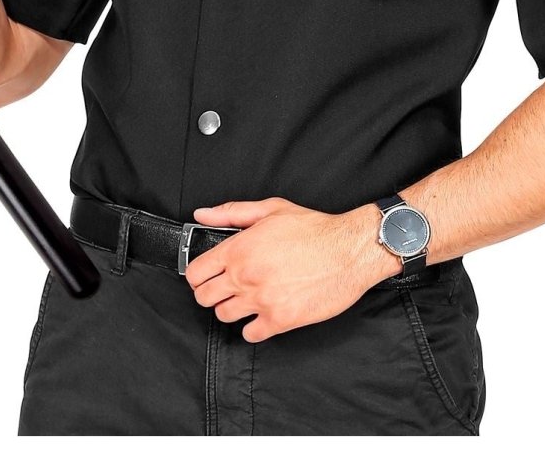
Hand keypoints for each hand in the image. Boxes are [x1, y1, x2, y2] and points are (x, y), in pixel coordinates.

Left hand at [182, 197, 396, 342]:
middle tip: (224, 287)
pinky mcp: (281, 320)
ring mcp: (262, 300)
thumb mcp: (270, 209)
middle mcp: (246, 276)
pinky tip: (262, 314)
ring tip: (245, 298)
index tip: (204, 275)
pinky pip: (251, 334)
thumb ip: (231, 212)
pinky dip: (253, 328)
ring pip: (224, 316)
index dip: (197, 274)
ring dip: (231, 308)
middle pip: (204, 298)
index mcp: (239, 249)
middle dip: (210, 293)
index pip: (196, 272)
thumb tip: (202, 214)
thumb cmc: (314, 229)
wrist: (348, 251)